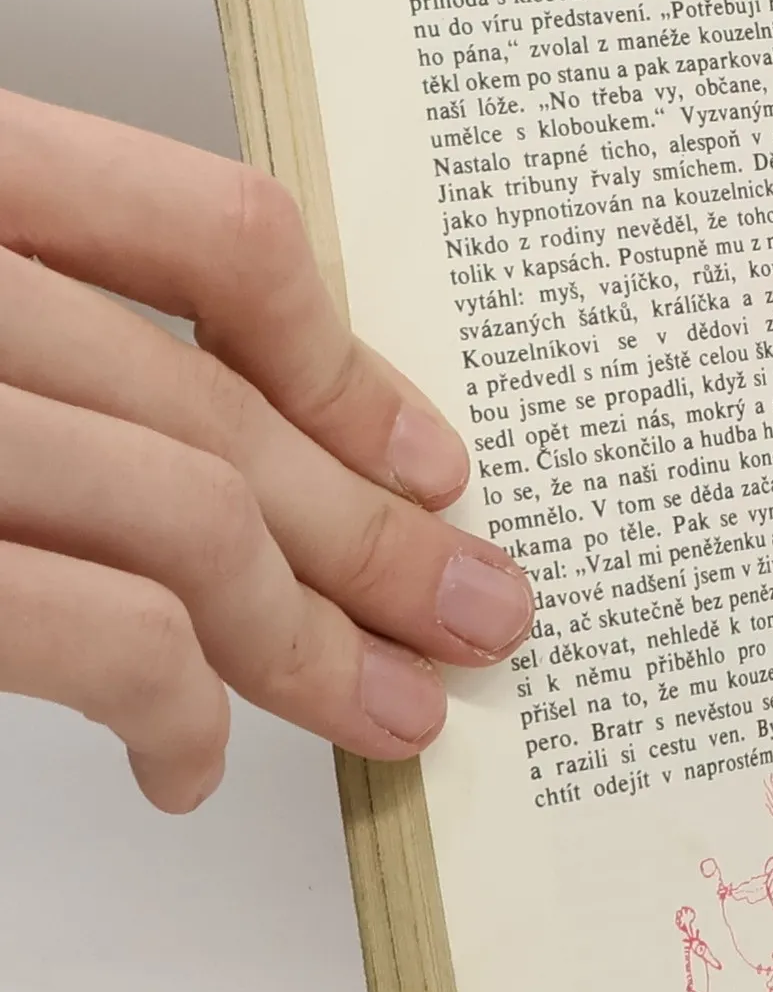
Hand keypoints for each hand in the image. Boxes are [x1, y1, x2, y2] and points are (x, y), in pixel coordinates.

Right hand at [0, 90, 534, 811]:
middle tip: (480, 616)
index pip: (213, 233)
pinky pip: (110, 636)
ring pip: (197, 521)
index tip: (434, 462)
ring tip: (388, 710)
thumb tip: (290, 443)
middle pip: (225, 406)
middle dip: (381, 538)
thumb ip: (74, 333)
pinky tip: (190, 758)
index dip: (347, 361)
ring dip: (316, 640)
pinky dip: (178, 712)